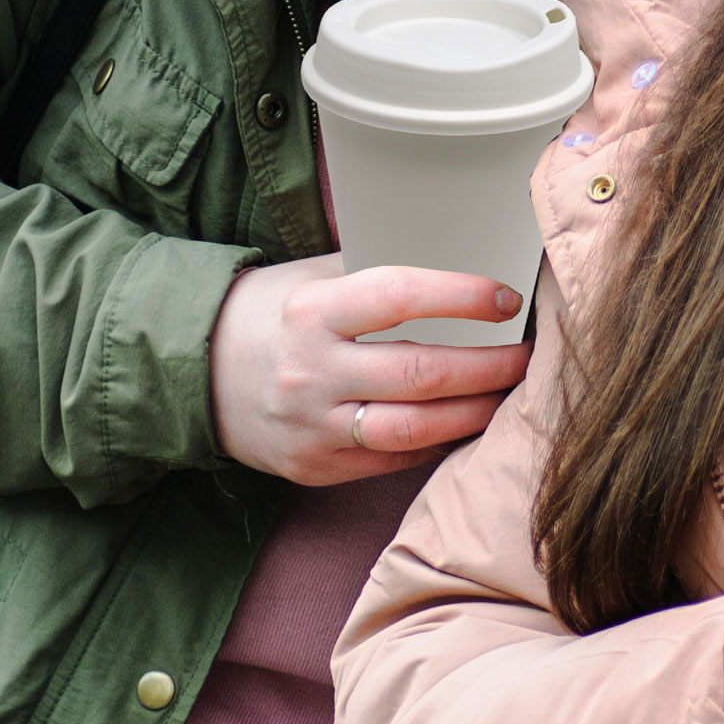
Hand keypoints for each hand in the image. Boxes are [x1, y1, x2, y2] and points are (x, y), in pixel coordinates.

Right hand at [207, 257, 530, 484]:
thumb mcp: (314, 276)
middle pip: (419, 375)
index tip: (504, 298)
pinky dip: (437, 443)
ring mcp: (311, 426)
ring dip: (473, 414)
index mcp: (313, 311)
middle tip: (528, 356)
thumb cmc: (274, 313)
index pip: (398, 297)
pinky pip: (392, 460)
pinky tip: (467, 425)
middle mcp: (312, 371)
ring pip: (412, 429)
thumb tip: (468, 256)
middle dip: (488, 367)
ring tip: (509, 396)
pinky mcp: (314, 467)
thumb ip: (379, 273)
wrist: (195, 374)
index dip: (460, 296)